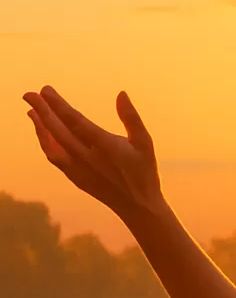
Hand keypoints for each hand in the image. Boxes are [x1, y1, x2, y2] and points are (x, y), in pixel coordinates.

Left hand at [22, 85, 164, 219]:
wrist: (138, 207)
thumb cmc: (144, 171)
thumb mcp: (145, 142)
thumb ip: (131, 117)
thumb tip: (121, 94)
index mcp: (105, 147)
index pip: (75, 122)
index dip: (58, 105)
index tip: (45, 90)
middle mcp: (88, 158)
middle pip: (58, 131)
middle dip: (42, 111)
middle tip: (29, 94)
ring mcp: (79, 170)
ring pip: (52, 146)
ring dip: (40, 127)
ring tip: (31, 110)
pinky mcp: (75, 177)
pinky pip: (55, 158)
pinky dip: (45, 143)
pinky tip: (43, 132)